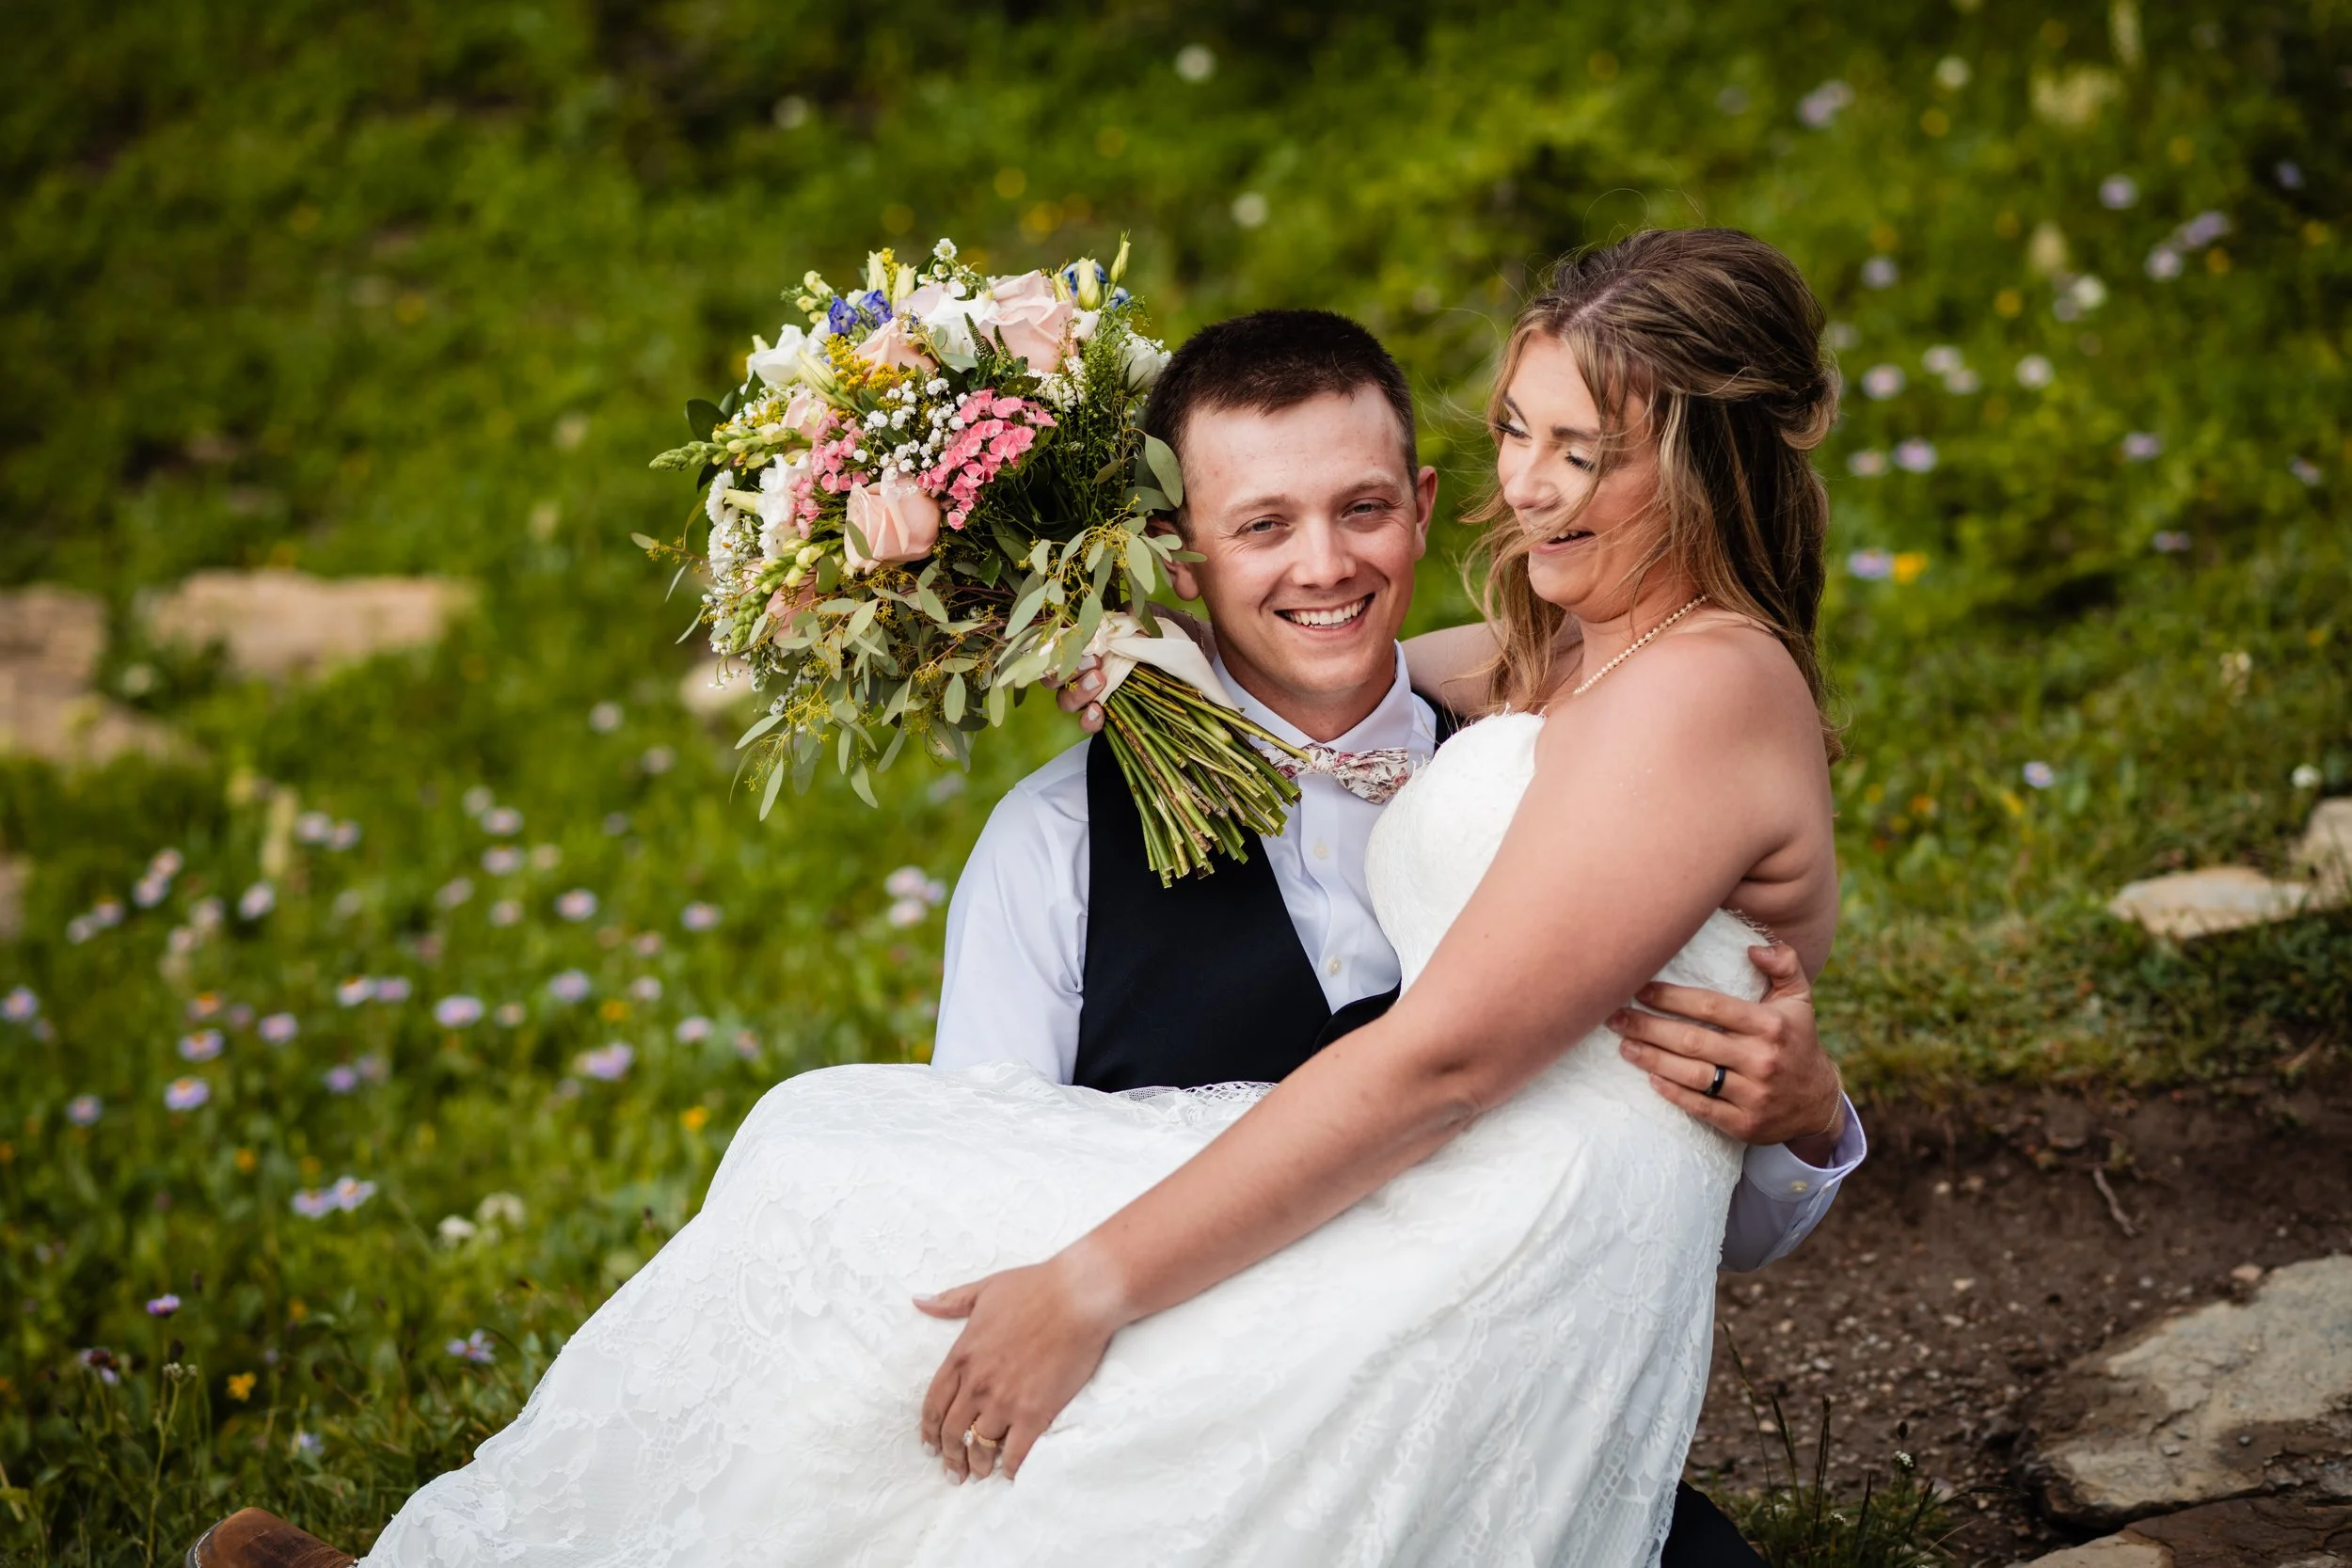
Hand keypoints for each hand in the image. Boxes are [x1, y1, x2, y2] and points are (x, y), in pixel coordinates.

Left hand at [915, 1247, 1126, 1482]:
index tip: (930, 1446)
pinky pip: (1015, 1453)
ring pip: (980, 1446)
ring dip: (977, 1465)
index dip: (929, 1430)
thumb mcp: (984, 1290)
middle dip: (949, 1456)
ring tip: (978, 1474)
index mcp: (962, 1355)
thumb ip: (950, 1302)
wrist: (1078, 1296)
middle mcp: (977, 1384)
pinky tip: (1008, 1473)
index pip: (934, 1404)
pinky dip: (1009, 1468)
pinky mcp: (1035, 1413)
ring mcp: (1005, 1401)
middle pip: (953, 1432)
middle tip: (952, 1471)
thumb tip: (918, 1300)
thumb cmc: (1034, 1287)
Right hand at [1045, 607, 1214, 734]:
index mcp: (1087, 644)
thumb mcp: (1152, 623)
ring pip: (1065, 699)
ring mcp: (1091, 696)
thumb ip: (1136, 616)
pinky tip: (1099, 712)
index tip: (1086, 643)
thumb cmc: (1163, 639)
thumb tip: (1125, 613)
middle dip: (1068, 669)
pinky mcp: (1105, 717)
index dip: (1062, 646)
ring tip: (1100, 682)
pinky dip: (1088, 720)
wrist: (1188, 665)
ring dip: (1077, 692)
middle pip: (1053, 675)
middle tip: (1094, 663)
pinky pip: (1086, 723)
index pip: (1058, 646)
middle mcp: (1082, 670)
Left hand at [1608, 944, 1845, 1164]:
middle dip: (1648, 1027)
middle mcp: (1762, 1059)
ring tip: (1624, 1046)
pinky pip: (1701, 1107)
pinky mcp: (1744, 1124)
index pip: (1711, 1006)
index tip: (1640, 989)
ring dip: (1652, 1060)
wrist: (1818, 1103)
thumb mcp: (1800, 999)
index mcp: (1770, 1025)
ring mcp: (1754, 1094)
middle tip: (1615, 1017)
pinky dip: (1673, 1093)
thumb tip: (1754, 948)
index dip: (1671, 998)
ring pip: (1693, 1075)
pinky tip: (1650, 1078)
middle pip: (1693, 1041)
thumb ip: (1784, 964)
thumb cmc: (1797, 1040)